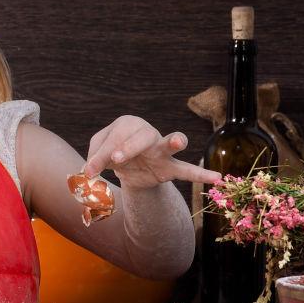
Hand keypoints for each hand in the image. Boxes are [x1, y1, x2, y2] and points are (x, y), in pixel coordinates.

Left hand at [83, 116, 220, 189]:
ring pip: (168, 142)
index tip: (90, 171)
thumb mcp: (99, 155)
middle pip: (141, 135)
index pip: (114, 138)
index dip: (101, 155)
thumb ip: (94, 161)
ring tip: (178, 142)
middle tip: (116, 159)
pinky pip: (187, 170)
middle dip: (128, 147)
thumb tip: (87, 173)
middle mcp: (146, 132)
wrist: (131, 168)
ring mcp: (161, 149)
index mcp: (126, 124)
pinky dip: (200, 174)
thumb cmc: (114, 154)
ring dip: (172, 141)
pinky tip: (216, 178)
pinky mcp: (170, 167)